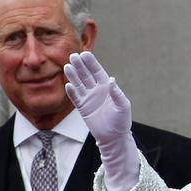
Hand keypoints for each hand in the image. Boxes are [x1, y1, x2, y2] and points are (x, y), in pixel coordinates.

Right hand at [64, 51, 139, 190]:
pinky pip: (75, 98)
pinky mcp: (83, 108)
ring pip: (79, 84)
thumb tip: (111, 79)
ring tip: (67, 66)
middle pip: (86, 75)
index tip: (85, 54)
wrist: (114, 136)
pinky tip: (67, 84)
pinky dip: (71, 91)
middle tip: (73, 56)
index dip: (91, 63)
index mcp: (107, 87)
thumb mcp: (123, 106)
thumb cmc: (122, 120)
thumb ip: (116, 93)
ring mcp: (89, 98)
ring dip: (73, 76)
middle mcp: (97, 90)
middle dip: (80, 66)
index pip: (97, 72)